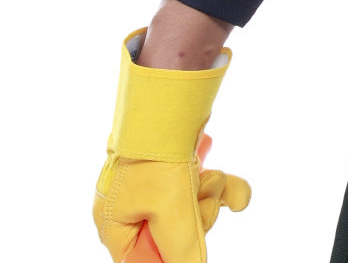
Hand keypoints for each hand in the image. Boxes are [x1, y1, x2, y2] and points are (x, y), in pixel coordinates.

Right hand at [94, 30, 251, 262]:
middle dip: (198, 216)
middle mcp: (131, 206)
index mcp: (114, 223)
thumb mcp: (172, 215)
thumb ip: (181, 252)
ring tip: (211, 175)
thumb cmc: (157, 158)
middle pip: (171, 236)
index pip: (139, 259)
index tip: (187, 246)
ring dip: (211, 193)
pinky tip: (233, 185)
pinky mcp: (175, 167)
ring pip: (192, 208)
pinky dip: (221, 183)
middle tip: (200, 196)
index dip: (166, 257)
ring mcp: (154, 186)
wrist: (169, 100)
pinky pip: (202, 186)